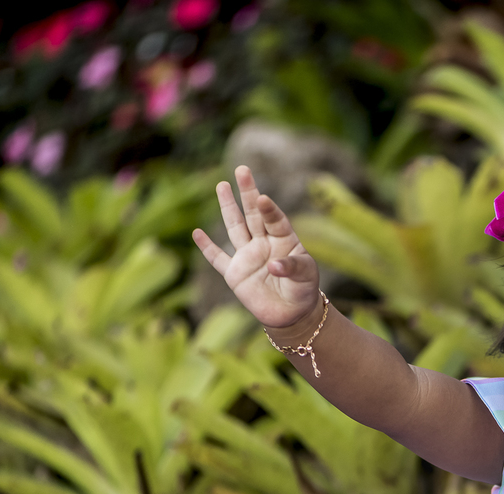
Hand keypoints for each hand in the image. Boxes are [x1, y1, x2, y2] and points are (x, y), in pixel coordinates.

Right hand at [192, 166, 320, 330]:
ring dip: (228, 208)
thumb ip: (291, 267)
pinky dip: (207, 247)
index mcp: (284, 239)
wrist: (292, 314)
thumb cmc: (304, 290)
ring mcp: (247, 256)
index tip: (262, 198)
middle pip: (253, 214)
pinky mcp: (235, 274)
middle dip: (247, 192)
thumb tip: (273, 266)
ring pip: (235, 228)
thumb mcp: (306, 276)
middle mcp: (263, 243)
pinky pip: (218, 259)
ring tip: (222, 185)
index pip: (275, 220)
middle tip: (242, 169)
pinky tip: (197, 233)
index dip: (269, 209)